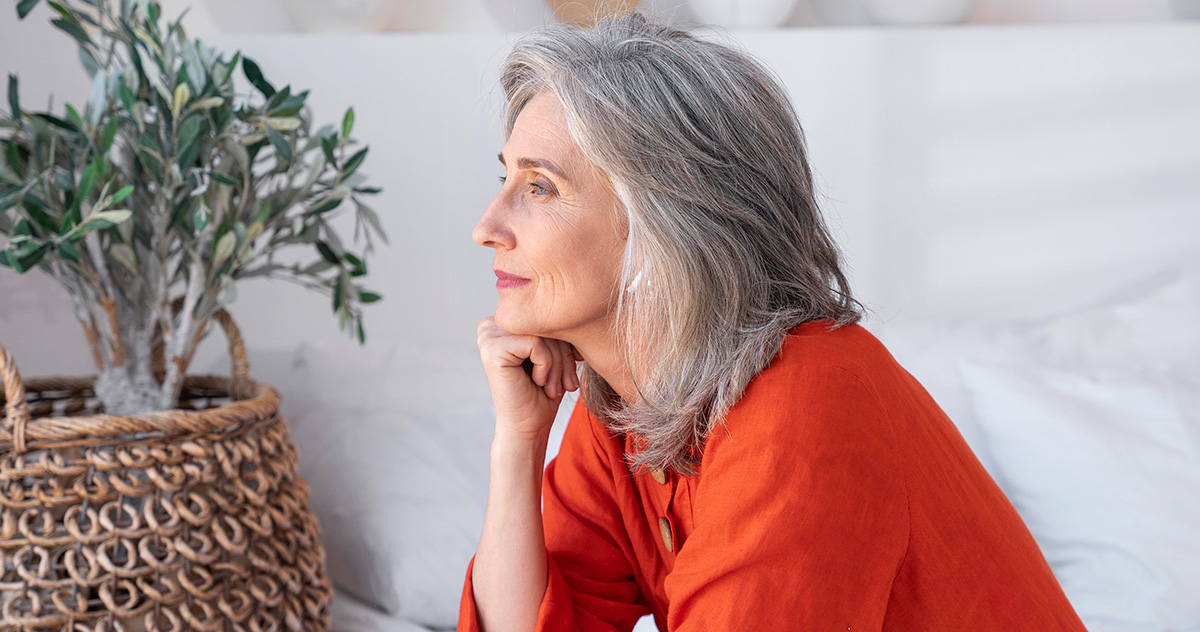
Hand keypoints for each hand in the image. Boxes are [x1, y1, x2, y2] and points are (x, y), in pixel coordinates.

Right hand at [476, 316, 580, 438]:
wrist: (528, 427)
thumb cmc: (543, 393)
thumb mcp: (556, 353)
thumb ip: (556, 328)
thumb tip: (576, 305)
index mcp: (504, 323)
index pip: (546, 316)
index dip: (565, 342)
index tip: (571, 370)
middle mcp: (491, 324)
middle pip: (545, 322)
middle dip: (564, 355)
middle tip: (565, 384)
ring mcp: (488, 335)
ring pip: (543, 333)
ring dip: (558, 364)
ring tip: (552, 386)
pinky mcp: (492, 348)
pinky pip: (536, 343)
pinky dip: (547, 366)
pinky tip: (538, 382)